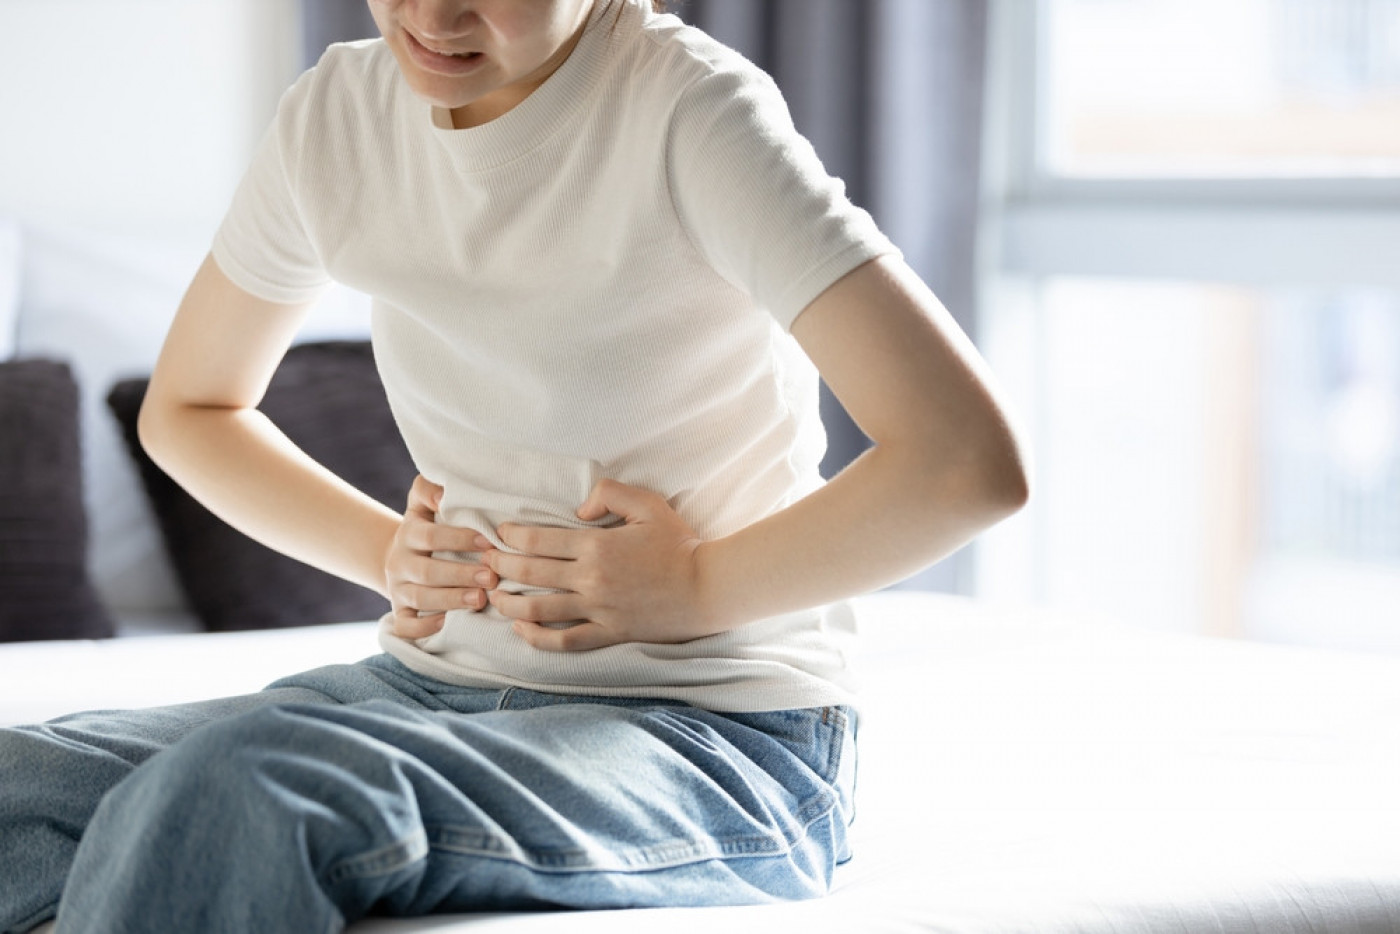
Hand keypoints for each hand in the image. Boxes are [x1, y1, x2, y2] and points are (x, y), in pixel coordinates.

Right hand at [384, 476, 497, 638]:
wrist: (400, 556)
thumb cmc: (427, 527)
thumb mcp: (423, 504)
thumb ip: (429, 489)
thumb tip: (444, 492)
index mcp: (409, 532)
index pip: (431, 536)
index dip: (459, 539)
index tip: (489, 544)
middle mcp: (399, 562)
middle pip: (427, 571)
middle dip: (460, 575)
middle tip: (491, 578)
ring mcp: (397, 589)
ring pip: (419, 599)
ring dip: (451, 600)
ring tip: (480, 600)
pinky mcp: (398, 612)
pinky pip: (405, 626)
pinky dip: (423, 627)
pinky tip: (446, 623)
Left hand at [485, 479, 719, 650]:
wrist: (707, 587)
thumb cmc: (679, 543)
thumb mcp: (648, 503)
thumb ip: (610, 494)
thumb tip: (578, 510)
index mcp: (596, 544)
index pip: (538, 539)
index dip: (511, 535)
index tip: (499, 533)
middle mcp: (590, 578)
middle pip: (529, 572)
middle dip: (500, 565)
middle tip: (486, 561)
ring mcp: (598, 609)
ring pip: (538, 608)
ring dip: (508, 601)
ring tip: (493, 595)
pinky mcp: (609, 633)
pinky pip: (564, 640)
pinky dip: (536, 637)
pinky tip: (520, 628)